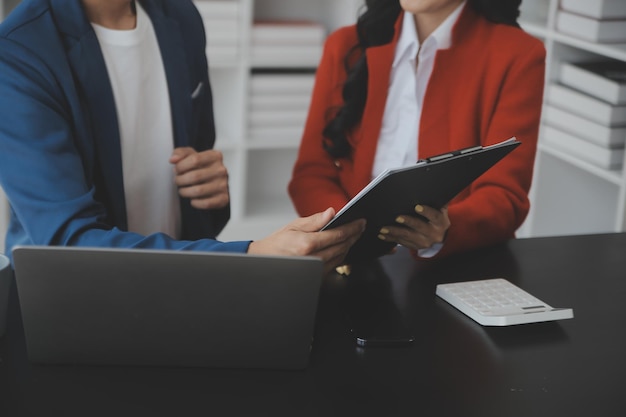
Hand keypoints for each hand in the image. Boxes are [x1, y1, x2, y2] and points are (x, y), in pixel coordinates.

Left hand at [170, 147, 229, 209]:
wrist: (215, 180)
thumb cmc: (201, 166)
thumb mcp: (191, 155)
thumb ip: (180, 153)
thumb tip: (173, 159)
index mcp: (215, 156)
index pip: (194, 159)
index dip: (180, 166)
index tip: (176, 170)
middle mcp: (221, 170)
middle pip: (195, 176)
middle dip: (180, 180)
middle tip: (177, 181)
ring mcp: (223, 185)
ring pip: (198, 191)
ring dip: (185, 192)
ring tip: (183, 190)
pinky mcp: (223, 198)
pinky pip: (206, 203)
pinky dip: (195, 203)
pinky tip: (193, 199)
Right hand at [248, 208, 365, 273]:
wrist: (266, 260)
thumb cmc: (278, 242)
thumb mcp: (294, 226)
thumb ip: (315, 220)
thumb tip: (331, 213)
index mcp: (307, 244)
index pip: (337, 234)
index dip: (352, 227)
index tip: (360, 222)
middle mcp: (313, 259)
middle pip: (342, 246)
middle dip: (354, 235)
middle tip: (360, 226)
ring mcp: (315, 270)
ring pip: (341, 256)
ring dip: (349, 245)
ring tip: (353, 234)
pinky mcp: (316, 277)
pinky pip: (335, 264)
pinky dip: (341, 254)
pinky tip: (342, 246)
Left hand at [377, 204, 449, 251]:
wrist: (439, 235)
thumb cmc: (436, 217)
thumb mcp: (440, 209)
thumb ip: (435, 201)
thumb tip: (428, 188)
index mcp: (441, 222)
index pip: (435, 216)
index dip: (426, 211)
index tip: (417, 207)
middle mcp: (434, 234)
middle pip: (419, 227)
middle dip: (408, 222)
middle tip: (397, 217)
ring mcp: (424, 242)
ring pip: (408, 236)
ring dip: (395, 232)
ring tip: (384, 228)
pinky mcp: (415, 246)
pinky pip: (401, 242)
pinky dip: (391, 238)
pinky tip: (382, 235)